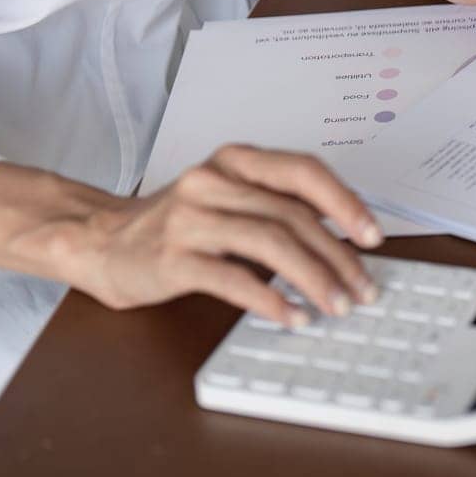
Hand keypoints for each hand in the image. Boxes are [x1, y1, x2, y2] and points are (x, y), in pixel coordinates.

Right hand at [60, 146, 381, 326]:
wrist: (101, 242)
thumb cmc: (180, 224)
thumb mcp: (233, 198)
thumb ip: (281, 206)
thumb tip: (348, 236)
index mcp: (236, 161)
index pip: (304, 172)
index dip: (345, 203)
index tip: (373, 237)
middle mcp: (213, 182)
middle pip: (293, 216)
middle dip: (338, 256)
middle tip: (363, 288)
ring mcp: (189, 218)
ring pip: (269, 244)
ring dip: (314, 279)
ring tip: (337, 306)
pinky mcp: (170, 258)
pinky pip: (232, 279)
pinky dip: (270, 300)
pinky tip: (293, 316)